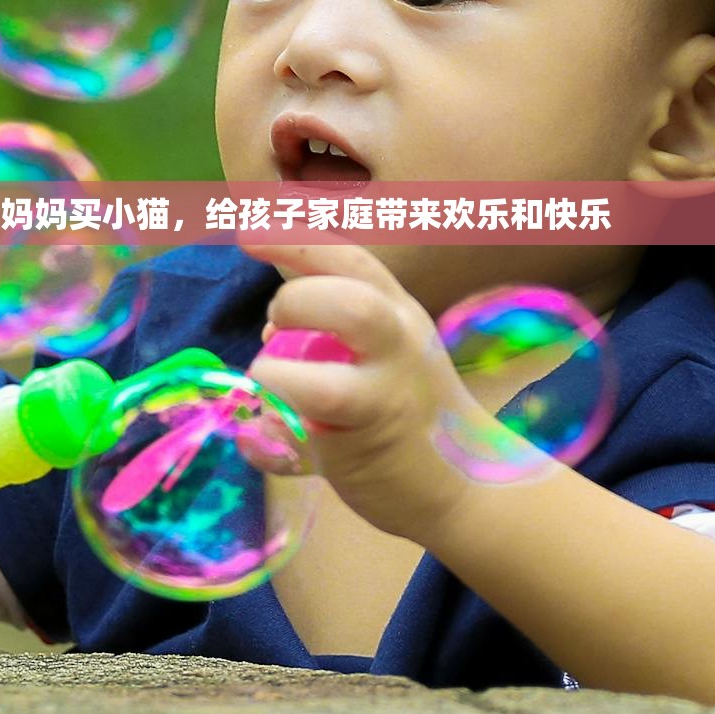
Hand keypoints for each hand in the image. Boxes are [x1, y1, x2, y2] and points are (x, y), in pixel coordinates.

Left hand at [239, 239, 505, 546]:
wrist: (467, 482)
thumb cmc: (411, 410)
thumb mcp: (387, 348)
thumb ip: (336, 316)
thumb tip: (272, 296)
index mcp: (397, 311)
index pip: (348, 258)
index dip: (294, 239)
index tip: (246, 231)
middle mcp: (399, 342)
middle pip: (351, 299)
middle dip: (294, 301)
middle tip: (272, 329)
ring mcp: (389, 392)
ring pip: (334, 369)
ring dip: (282, 367)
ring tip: (270, 377)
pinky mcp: (369, 443)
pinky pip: (307, 424)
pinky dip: (268, 429)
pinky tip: (266, 435)